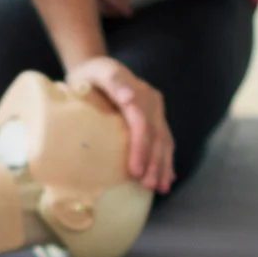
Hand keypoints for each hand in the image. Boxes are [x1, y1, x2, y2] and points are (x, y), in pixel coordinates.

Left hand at [64, 55, 174, 193]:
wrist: (95, 68)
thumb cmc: (90, 75)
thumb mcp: (97, 72)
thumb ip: (113, 82)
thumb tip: (128, 96)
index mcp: (139, 92)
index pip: (142, 125)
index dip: (140, 149)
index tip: (134, 171)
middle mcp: (152, 101)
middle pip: (156, 136)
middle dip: (154, 163)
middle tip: (148, 186)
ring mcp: (156, 111)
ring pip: (164, 141)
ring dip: (163, 166)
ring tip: (160, 188)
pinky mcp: (155, 119)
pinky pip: (164, 141)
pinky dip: (166, 161)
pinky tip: (167, 178)